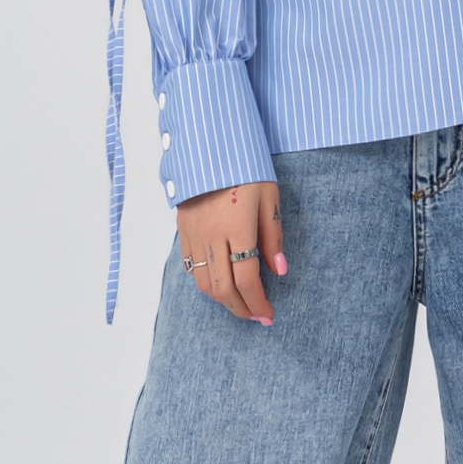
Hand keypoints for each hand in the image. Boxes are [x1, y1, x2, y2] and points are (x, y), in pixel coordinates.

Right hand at [176, 182, 286, 323]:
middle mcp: (212, 235)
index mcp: (237, 227)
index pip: (246, 279)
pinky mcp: (183, 230)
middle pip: (223, 288)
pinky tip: (220, 284)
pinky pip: (189, 266)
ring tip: (240, 304)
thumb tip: (279, 270)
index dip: (257, 302)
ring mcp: (194, 234)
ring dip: (223, 300)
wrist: (209, 147)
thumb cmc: (245, 168)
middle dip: (241, 308)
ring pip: (203, 282)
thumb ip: (273, 236)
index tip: (268, 314)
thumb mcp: (269, 197)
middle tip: (256, 316)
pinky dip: (205, 283)